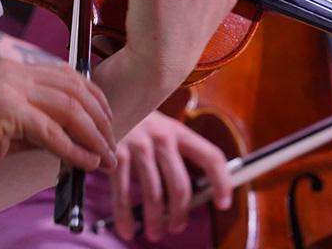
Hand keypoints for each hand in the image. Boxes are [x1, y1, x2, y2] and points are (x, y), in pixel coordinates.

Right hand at [0, 59, 116, 178]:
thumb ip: (30, 131)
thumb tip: (64, 143)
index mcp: (9, 69)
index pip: (63, 75)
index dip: (90, 96)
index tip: (104, 119)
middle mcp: (13, 71)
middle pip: (73, 88)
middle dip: (99, 116)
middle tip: (112, 141)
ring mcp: (9, 87)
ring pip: (68, 108)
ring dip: (93, 135)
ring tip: (106, 157)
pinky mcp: (4, 109)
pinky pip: (51, 131)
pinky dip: (73, 149)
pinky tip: (85, 163)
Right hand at [110, 112, 231, 241]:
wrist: (107, 97)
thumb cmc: (137, 121)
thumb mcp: (161, 128)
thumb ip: (176, 155)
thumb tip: (189, 197)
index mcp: (178, 131)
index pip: (210, 156)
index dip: (221, 182)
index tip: (224, 204)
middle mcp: (162, 137)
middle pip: (180, 185)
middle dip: (179, 213)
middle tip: (176, 227)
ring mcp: (139, 145)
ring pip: (153, 193)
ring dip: (155, 219)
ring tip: (155, 232)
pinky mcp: (116, 153)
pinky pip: (123, 191)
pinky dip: (125, 215)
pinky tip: (128, 228)